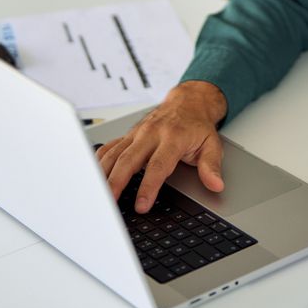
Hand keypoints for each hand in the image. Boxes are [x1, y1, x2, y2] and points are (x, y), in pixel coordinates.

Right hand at [95, 81, 227, 213]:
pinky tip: (92, 175)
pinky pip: (109, 147)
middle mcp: (151, 134)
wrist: (189, 102)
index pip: (157, 166)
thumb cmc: (198, 126)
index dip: (148, 187)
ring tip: (96, 194)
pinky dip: (99, 161)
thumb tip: (216, 185)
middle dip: (117, 182)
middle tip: (109, 203)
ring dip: (103, 174)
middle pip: (129, 160)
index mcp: (172, 137)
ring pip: (115, 154)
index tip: (141, 205)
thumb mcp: (212, 144)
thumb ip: (211, 166)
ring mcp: (137, 133)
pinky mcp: (128, 135)